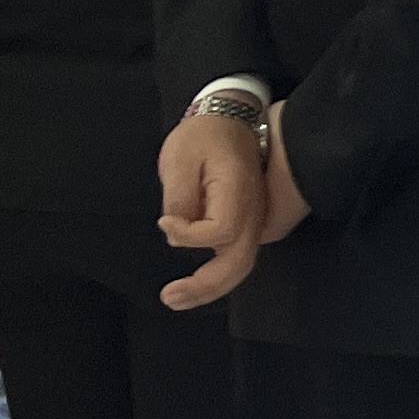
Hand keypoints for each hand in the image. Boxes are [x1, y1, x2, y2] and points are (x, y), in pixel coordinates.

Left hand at [158, 105, 310, 309]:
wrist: (231, 119)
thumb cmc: (203, 135)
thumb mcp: (181, 158)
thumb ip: (178, 198)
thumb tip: (174, 232)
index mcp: (238, 192)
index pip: (220, 231)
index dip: (189, 234)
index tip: (164, 219)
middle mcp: (254, 212)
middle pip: (238, 262)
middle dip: (205, 286)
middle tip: (168, 298)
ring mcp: (254, 220)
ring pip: (240, 265)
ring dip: (211, 288)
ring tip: (177, 299)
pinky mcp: (246, 223)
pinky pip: (236, 257)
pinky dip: (217, 277)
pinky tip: (195, 284)